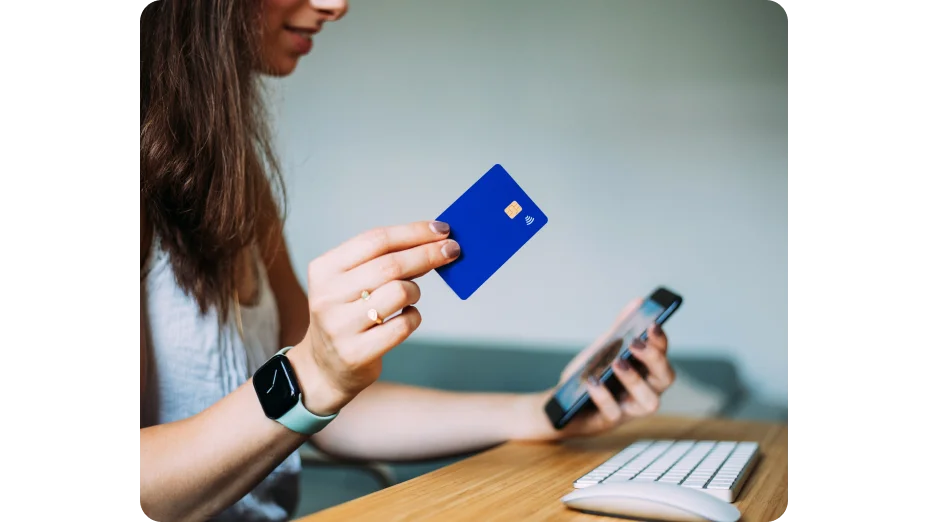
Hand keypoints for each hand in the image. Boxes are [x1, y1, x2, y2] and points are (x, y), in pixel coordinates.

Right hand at [289, 221, 459, 415]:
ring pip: (399, 292)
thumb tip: (432, 242)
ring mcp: (339, 326)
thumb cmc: (348, 315)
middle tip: (452, 251)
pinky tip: (407, 317)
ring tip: (410, 295)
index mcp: (324, 269)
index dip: (413, 232)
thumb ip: (383, 261)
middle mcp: (327, 296)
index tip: (442, 230)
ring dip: (415, 290)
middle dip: (427, 254)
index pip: (375, 240)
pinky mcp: (356, 353)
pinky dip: (414, 317)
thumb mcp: (351, 283)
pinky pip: (403, 325)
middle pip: (390, 265)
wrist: (325, 367)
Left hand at [516, 298, 675, 440]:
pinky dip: (603, 395)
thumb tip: (639, 302)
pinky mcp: (609, 423)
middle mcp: (644, 392)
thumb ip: (621, 329)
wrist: (560, 403)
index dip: (661, 341)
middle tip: (635, 343)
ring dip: (634, 379)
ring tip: (617, 362)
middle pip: (665, 378)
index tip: (652, 324)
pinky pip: (613, 412)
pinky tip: (592, 380)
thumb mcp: (603, 349)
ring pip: (649, 402)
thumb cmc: (588, 376)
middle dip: (654, 359)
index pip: (663, 356)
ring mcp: (629, 410)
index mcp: (645, 372)